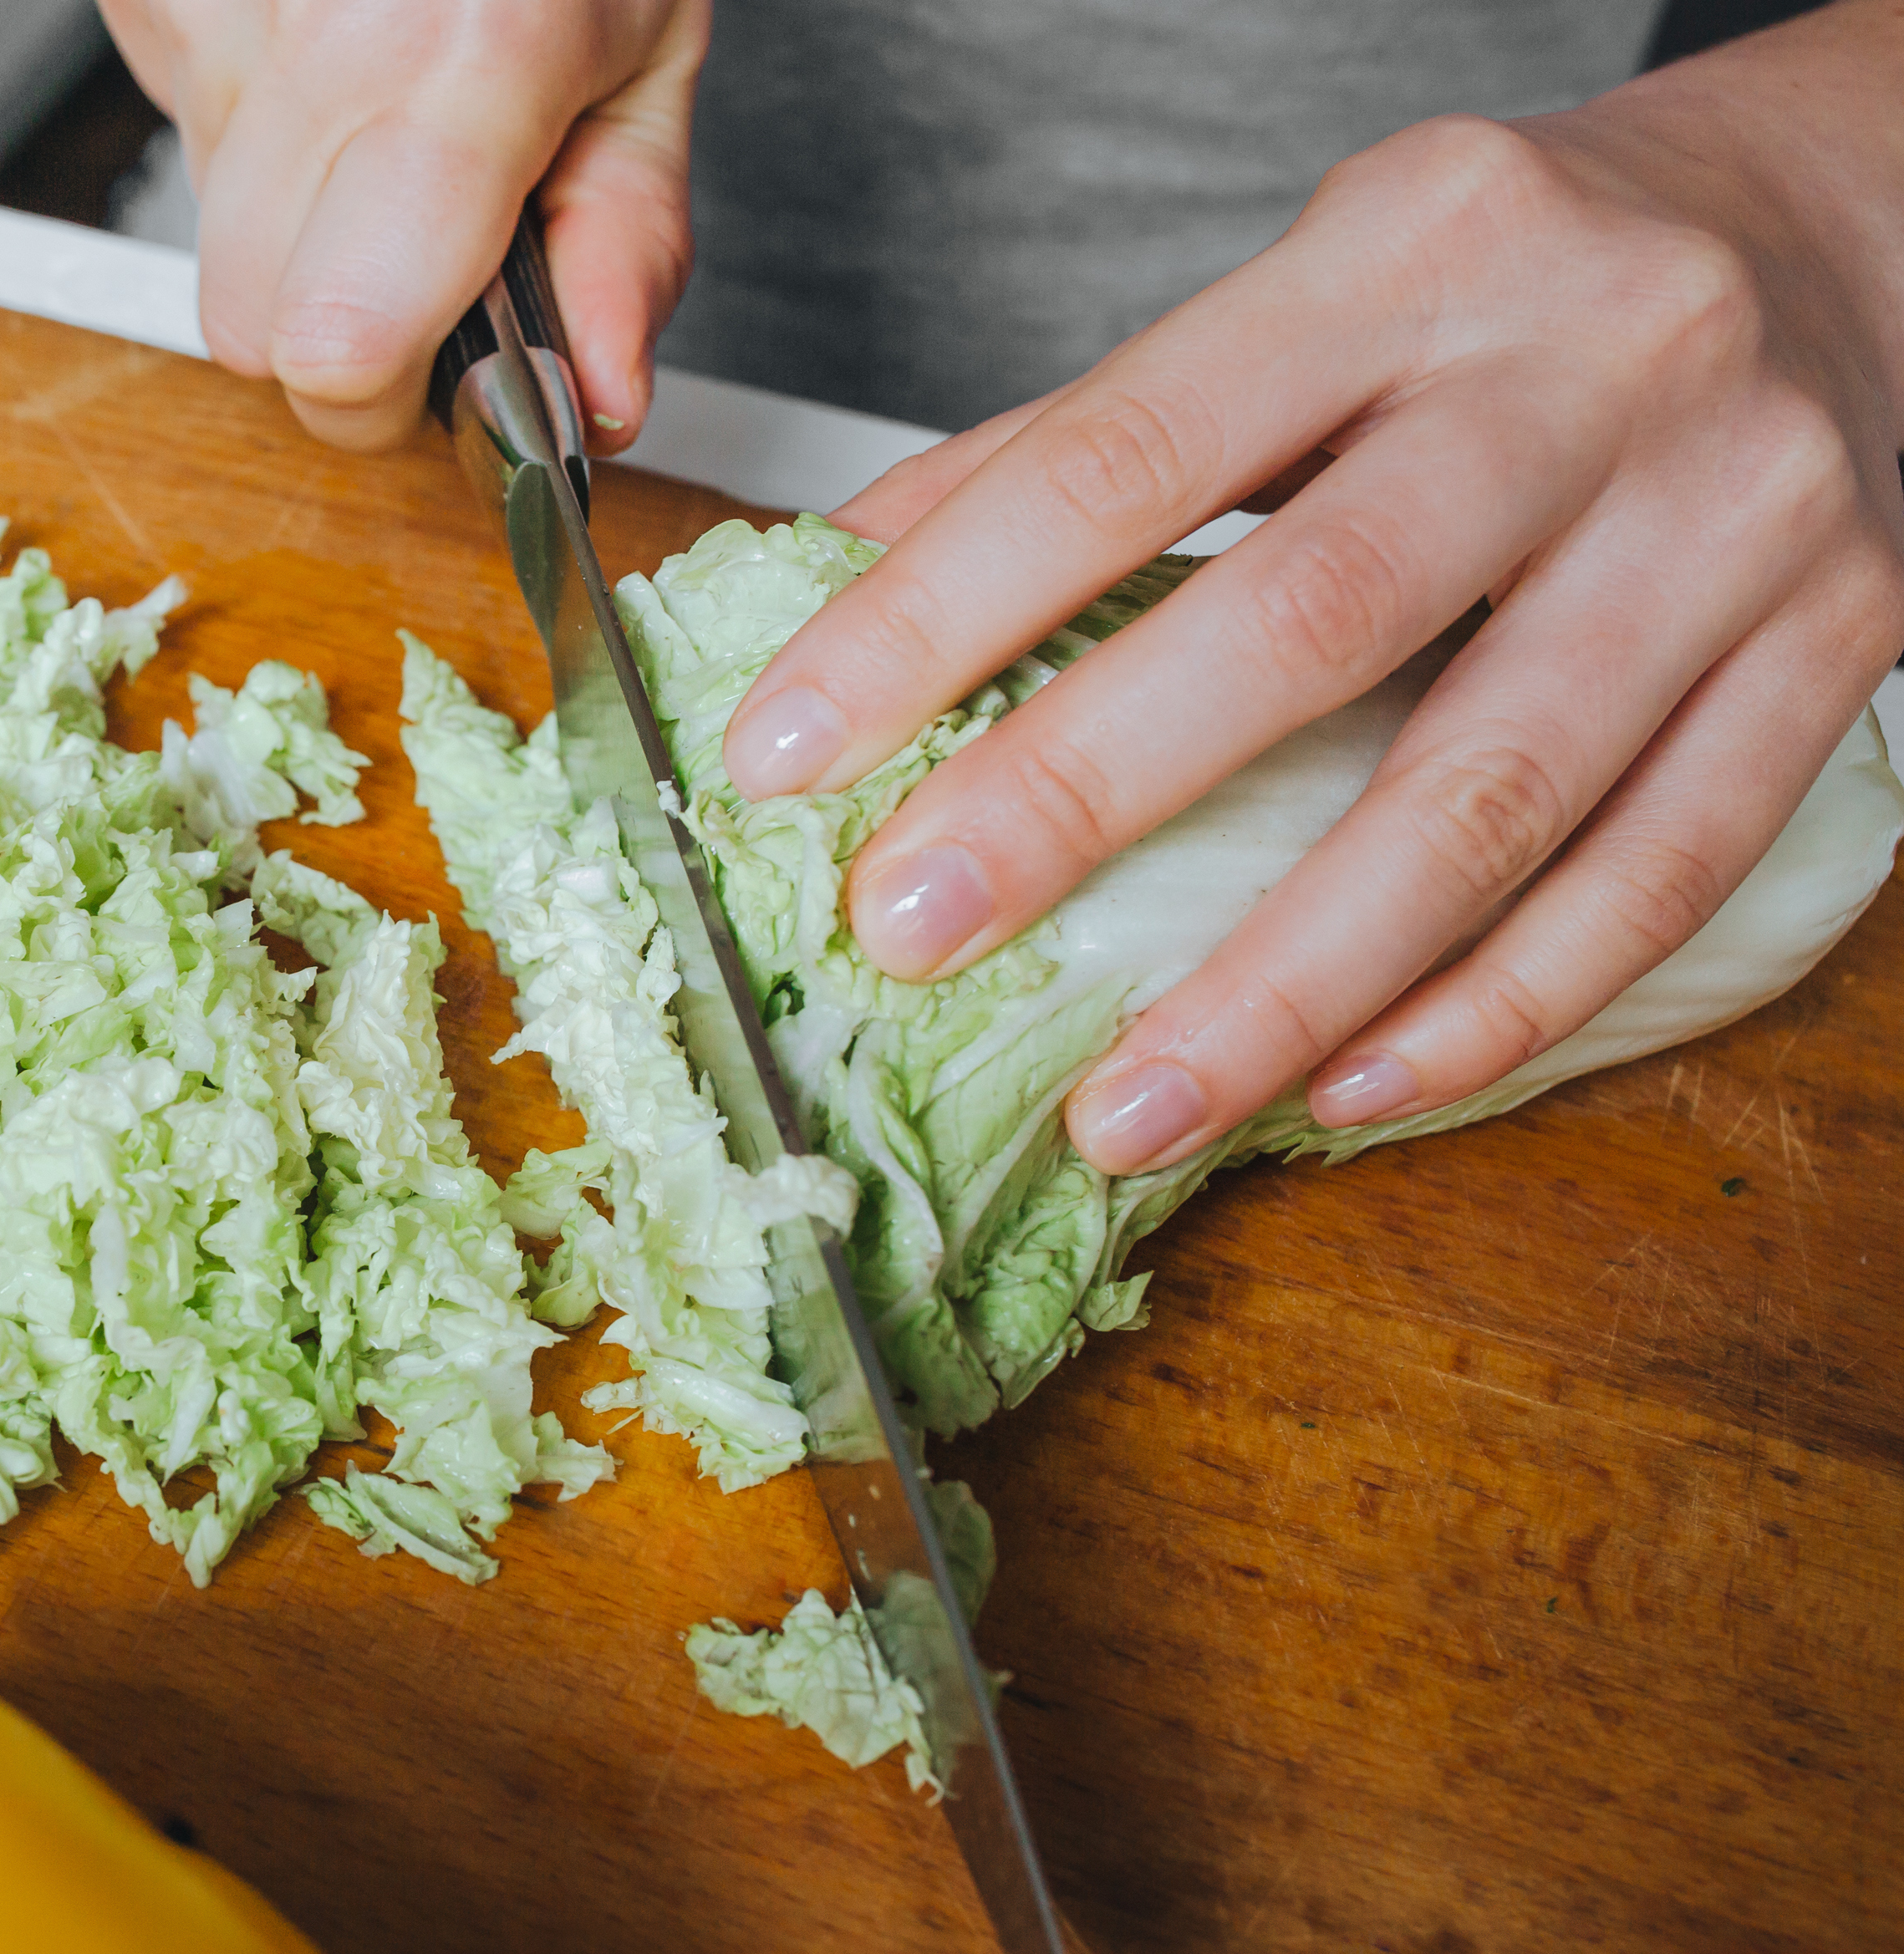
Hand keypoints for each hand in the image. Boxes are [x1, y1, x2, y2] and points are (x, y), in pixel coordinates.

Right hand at [98, 0, 709, 453]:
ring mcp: (211, 4)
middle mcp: (321, 33)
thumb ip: (625, 244)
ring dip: (287, 216)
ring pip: (204, 237)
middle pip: (244, 326)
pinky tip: (319, 50)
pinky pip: (175, 125)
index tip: (429, 368)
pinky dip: (245, 120)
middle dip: (327, 326)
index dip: (382, 396)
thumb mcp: (648, 57)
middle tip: (411, 245)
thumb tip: (600, 399)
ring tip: (374, 111)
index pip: (336, 352)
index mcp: (462, 66)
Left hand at [716, 6, 1903, 1173]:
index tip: (786, 750)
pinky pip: (1662, 870)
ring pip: (1491, 795)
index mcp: (1409, 248)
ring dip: (1287, 983)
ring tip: (1124, 1109)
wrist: (1860, 215)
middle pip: (1307, 625)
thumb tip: (838, 578)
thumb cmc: (1527, 275)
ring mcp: (1737, 516)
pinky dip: (1499, 1005)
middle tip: (906, 935)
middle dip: (1079, 799)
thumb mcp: (1304, 291)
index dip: (937, 618)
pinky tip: (1351, 1088)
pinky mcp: (1847, 642)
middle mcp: (1590, 368)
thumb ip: (1080, 440)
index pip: (1124, 456)